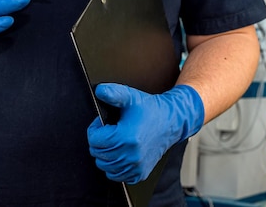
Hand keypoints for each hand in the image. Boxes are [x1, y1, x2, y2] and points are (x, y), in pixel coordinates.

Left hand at [87, 84, 203, 183]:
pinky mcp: (139, 174)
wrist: (171, 122)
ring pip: (104, 166)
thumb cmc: (151, 110)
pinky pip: (116, 175)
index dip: (95, 128)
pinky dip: (114, 166)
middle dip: (99, 141)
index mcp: (126, 137)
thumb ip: (112, 93)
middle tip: (109, 131)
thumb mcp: (130, 97)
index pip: (94, 140)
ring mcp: (135, 167)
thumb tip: (99, 91)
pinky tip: (121, 152)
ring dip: (105, 154)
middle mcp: (131, 155)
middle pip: (97, 153)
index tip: (103, 123)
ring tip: (114, 141)